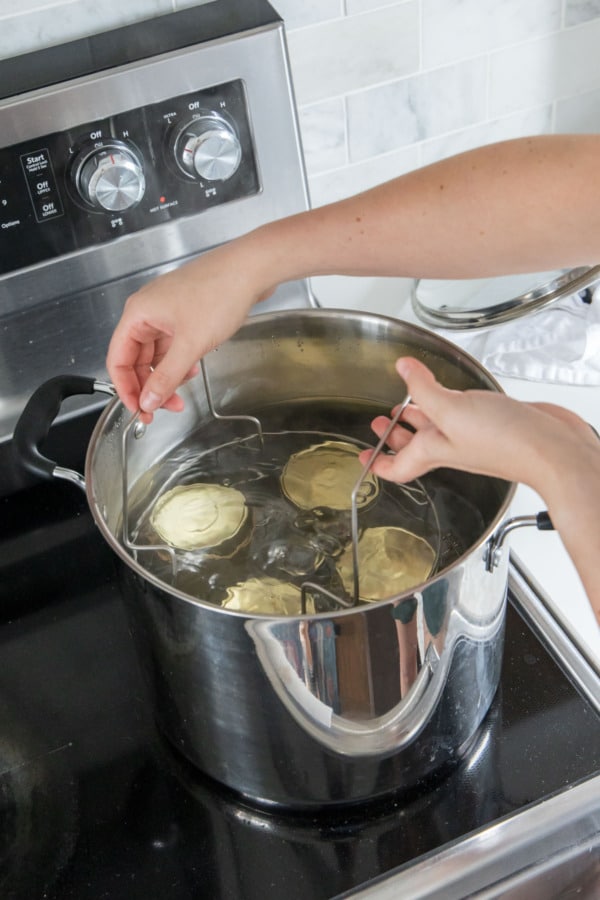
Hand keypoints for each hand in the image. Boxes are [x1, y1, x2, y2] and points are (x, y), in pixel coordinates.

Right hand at [106, 237, 273, 422]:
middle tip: (164, 407)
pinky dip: (179, 362)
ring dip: (166, 376)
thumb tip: (149, 400)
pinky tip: (192, 370)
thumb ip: (167, 376)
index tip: (139, 409)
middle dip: (149, 386)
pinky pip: (173, 346)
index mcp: (138, 314)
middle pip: (136, 359)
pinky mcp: (185, 314)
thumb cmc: (220, 292)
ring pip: (156, 355)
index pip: (117, 359)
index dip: (126, 388)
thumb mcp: (190, 344)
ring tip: (181, 394)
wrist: (251, 269)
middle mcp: (148, 312)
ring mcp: (167, 313)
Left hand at [358, 357, 590, 490]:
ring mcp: (471, 437)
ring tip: (404, 406)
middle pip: (414, 446)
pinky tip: (448, 392)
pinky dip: (447, 405)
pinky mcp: (492, 424)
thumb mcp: (450, 410)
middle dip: (394, 434)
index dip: (376, 464)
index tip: (362, 457)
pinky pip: (460, 416)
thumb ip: (423, 389)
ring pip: (436, 429)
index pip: (398, 466)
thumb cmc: (504, 441)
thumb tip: (403, 370)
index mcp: (435, 450)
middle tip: (380, 422)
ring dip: (418, 418)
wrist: (550, 448)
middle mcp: (451, 446)